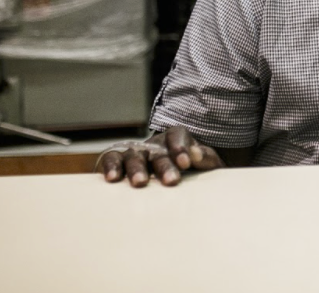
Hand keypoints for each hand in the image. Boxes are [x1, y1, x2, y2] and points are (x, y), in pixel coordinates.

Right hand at [96, 125, 224, 186]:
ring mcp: (137, 153)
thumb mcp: (208, 163)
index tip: (186, 163)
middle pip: (156, 150)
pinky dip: (110, 166)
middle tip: (171, 180)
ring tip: (140, 183)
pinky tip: (112, 179)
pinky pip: (111, 159)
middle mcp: (154, 144)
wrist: (181, 177)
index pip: (177, 135)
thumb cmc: (195, 170)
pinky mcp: (120, 163)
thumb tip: (196, 155)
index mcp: (176, 138)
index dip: (180, 147)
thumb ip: (205, 158)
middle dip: (163, 165)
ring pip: (133, 155)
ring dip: (136, 168)